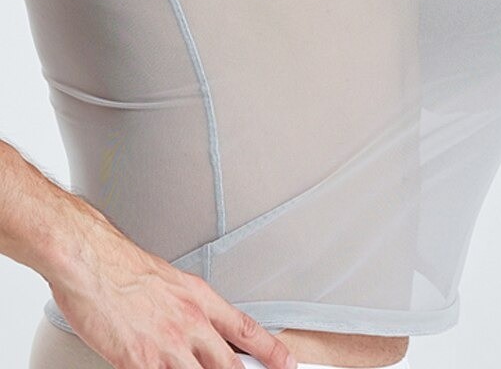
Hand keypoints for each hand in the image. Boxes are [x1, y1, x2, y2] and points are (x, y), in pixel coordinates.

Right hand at [48, 213, 297, 368]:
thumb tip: (198, 327)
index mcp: (200, 299)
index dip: (271, 350)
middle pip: (229, 364)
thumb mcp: (171, 281)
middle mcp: (190, 323)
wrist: (92, 262)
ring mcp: (167, 345)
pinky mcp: (139, 362)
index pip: (246, 329)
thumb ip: (188, 307)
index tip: (287, 362)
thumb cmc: (123, 267)